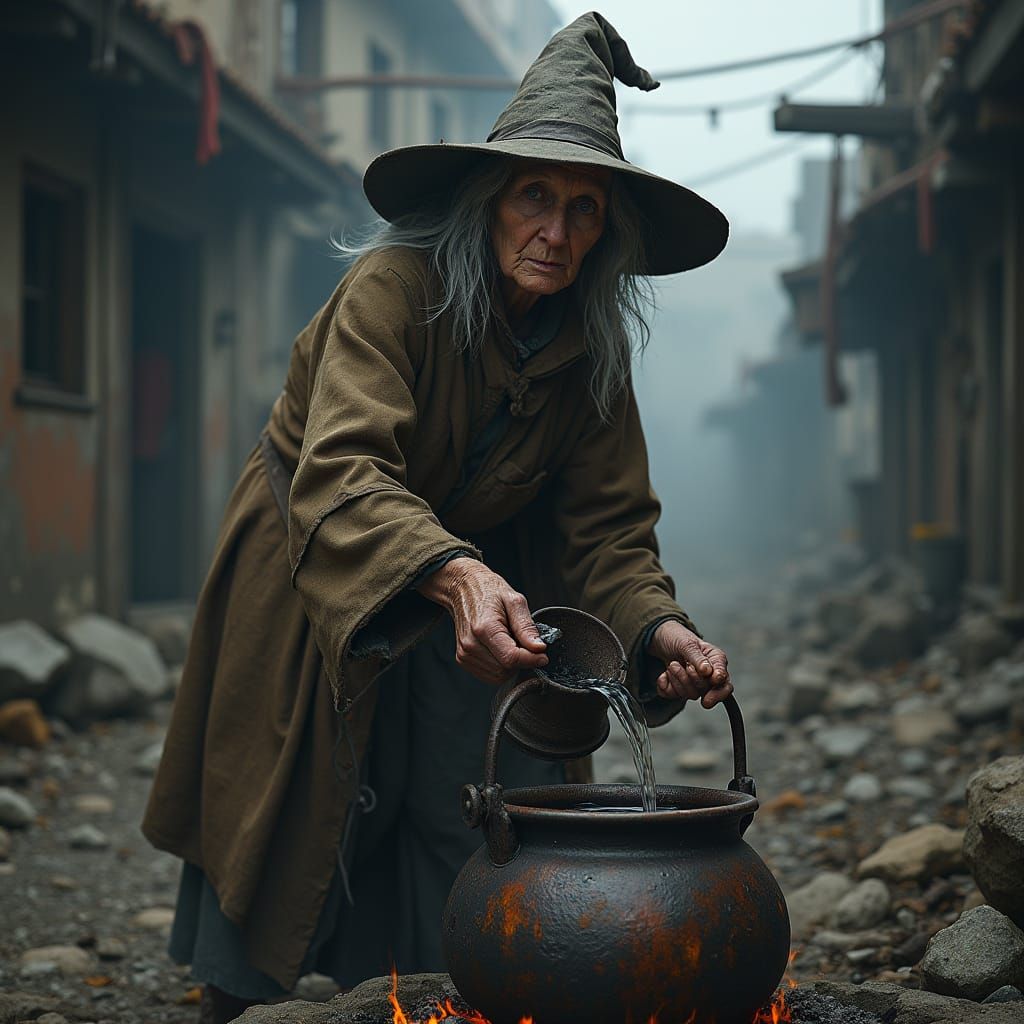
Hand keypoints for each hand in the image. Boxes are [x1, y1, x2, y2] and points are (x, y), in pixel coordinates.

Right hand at [416, 557, 548, 684]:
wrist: (463, 589)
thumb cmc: (489, 591)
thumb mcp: (515, 601)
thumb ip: (526, 627)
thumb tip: (539, 648)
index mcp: (484, 628)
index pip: (511, 658)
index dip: (531, 660)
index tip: (543, 655)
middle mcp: (471, 644)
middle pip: (505, 670)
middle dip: (521, 660)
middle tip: (523, 641)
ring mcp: (465, 653)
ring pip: (498, 676)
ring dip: (510, 665)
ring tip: (509, 642)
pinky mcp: (463, 659)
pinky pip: (490, 675)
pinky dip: (500, 666)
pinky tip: (500, 648)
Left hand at [649, 620, 731, 708]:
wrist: (662, 638)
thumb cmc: (679, 638)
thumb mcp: (687, 644)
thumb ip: (698, 658)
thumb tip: (708, 672)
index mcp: (716, 662)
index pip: (725, 686)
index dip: (719, 691)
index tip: (711, 683)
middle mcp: (709, 676)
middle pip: (705, 691)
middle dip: (689, 678)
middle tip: (678, 663)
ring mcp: (694, 684)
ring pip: (690, 694)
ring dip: (677, 679)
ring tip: (672, 664)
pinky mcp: (679, 689)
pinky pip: (673, 695)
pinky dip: (665, 685)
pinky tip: (664, 675)